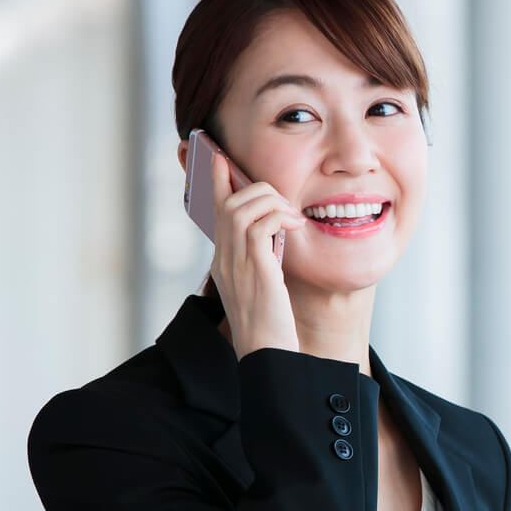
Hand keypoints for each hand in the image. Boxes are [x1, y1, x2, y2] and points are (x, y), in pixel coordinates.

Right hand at [208, 151, 305, 356]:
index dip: (216, 180)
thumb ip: (261, 256)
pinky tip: (296, 227)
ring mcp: (236, 262)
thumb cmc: (269, 323)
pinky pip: (261, 224)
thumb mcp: (261, 282)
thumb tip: (275, 230)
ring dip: (272, 202)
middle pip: (227, 201)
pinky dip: (280, 217)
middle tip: (283, 202)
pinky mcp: (255, 268)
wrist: (267, 354)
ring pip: (243, 207)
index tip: (218, 156)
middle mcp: (223, 258)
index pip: (214, 210)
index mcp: (223, 260)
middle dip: (255, 187)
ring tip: (292, 217)